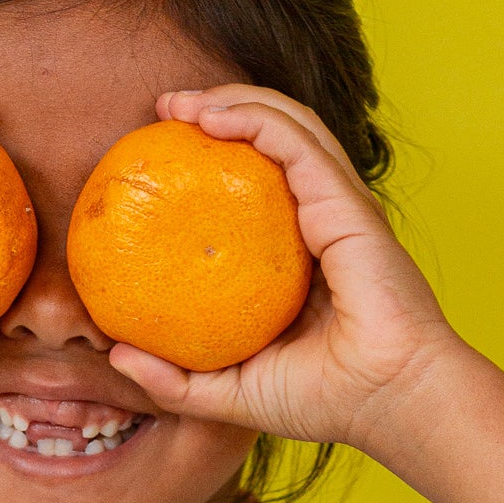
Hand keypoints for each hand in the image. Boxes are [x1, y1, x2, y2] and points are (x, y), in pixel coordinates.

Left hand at [108, 84, 467, 453]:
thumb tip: (116, 356)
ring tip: (178, 103)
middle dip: (220, 108)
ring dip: (233, 99)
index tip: (161, 154)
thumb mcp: (229, 394)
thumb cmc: (323, 401)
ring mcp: (339, 206)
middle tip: (163, 110)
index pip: (261, 184)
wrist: (387, 403)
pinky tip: (210, 117)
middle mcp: (323, 219)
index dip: (217, 156)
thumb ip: (176, 380)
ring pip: (289, 125)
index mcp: (303, 254)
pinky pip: (296, 143)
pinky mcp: (346, 204)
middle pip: (275, 139)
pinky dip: (254, 118)